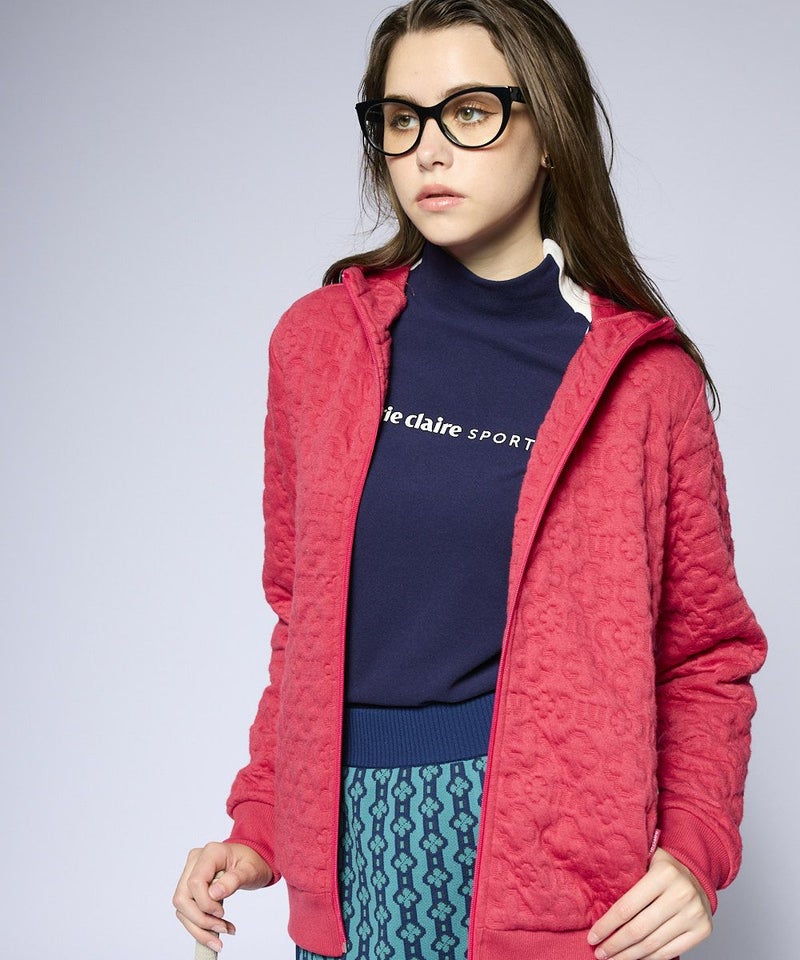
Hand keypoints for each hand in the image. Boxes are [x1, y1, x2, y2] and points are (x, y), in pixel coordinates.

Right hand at [173, 841, 273, 952]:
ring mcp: (189, 874)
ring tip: (221, 935)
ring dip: (199, 928)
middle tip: (222, 929)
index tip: (222, 913)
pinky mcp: (190, 888)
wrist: (252, 860)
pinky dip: (200, 927)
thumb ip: (233, 880)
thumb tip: (214, 894)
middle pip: (182, 898)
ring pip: (182, 909)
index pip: (195, 883)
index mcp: (210, 853)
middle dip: (200, 920)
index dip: (206, 903)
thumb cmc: (252, 862)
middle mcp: (195, 862)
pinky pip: (187, 912)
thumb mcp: (250, 870)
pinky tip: (216, 932)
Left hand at [586, 848, 711, 959]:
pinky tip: (636, 958)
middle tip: (599, 953)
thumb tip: (595, 901)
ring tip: (613, 959)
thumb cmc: (663, 869)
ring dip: (629, 955)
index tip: (592, 937)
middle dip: (615, 945)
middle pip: (638, 929)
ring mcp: (694, 914)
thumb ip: (626, 875)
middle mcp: (681, 894)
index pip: (627, 907)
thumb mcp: (645, 860)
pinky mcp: (703, 930)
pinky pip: (670, 951)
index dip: (607, 925)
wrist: (697, 873)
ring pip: (653, 944)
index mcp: (663, 874)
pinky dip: (650, 958)